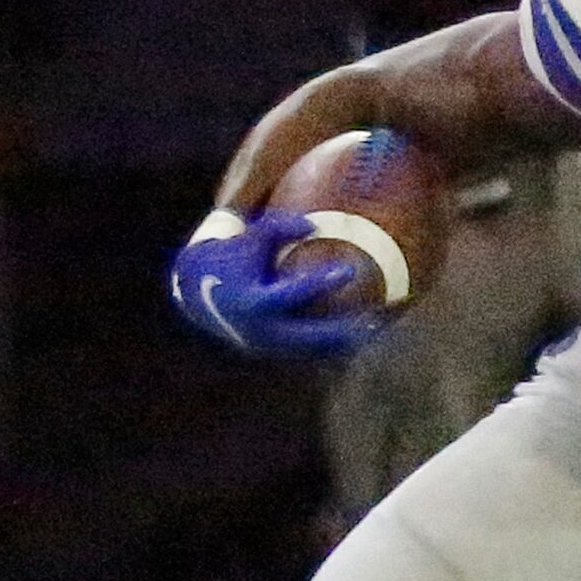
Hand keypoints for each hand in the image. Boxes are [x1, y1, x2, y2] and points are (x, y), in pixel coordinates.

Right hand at [170, 207, 378, 357]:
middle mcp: (263, 332)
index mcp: (254, 302)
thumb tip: (314, 227)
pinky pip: (314, 353)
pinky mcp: (278, 352)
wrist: (201, 294)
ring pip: (316, 352)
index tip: (350, 269)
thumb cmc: (234, 255)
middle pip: (311, 338)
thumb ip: (281, 226)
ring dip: (348, 343)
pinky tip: (366, 332)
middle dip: (345, 329)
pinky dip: (339, 346)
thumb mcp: (252, 236)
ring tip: (380, 325)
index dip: (321, 283)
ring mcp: (271, 347)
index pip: (292, 295)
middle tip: (377, 315)